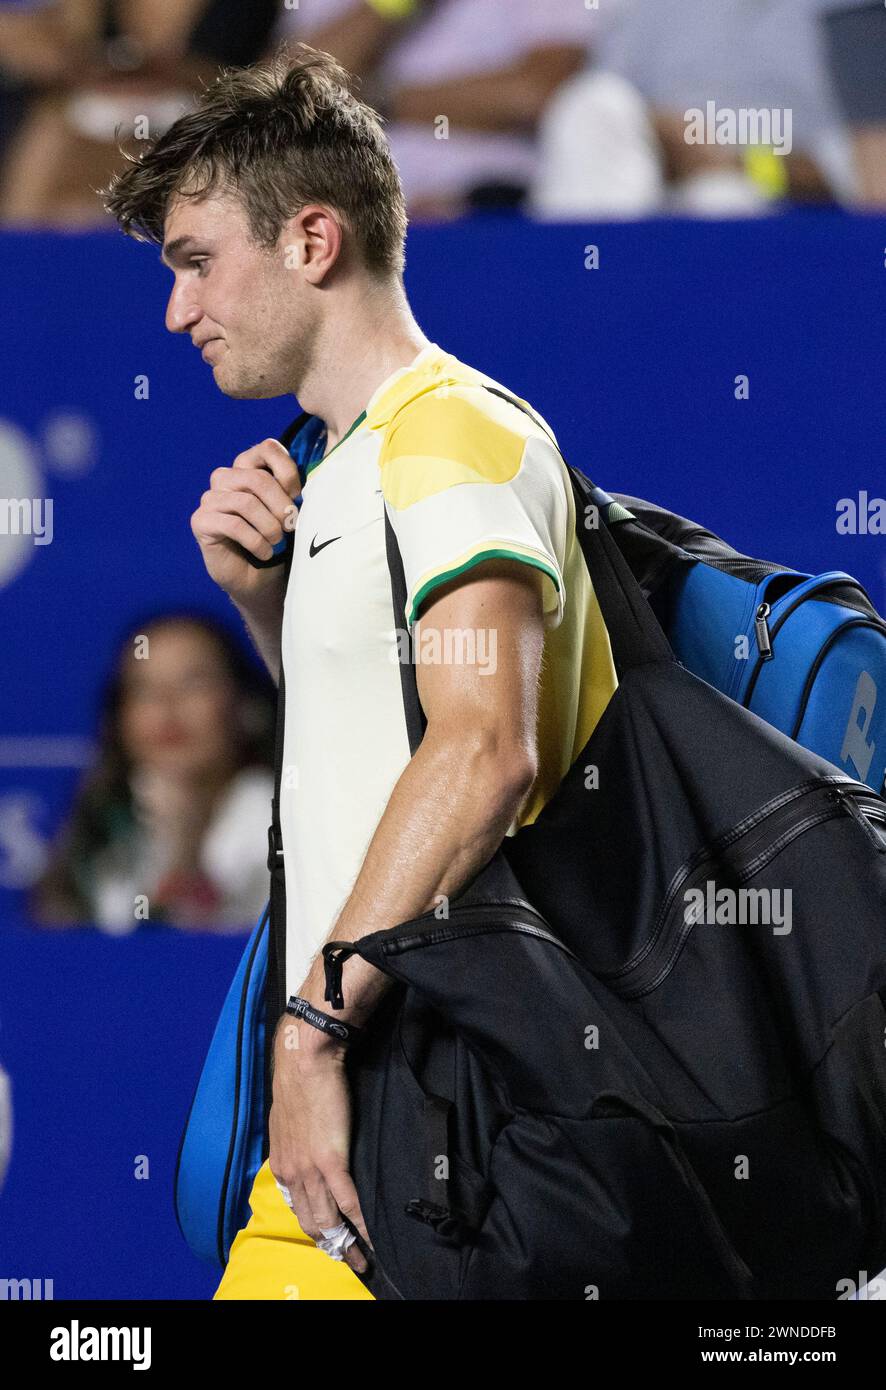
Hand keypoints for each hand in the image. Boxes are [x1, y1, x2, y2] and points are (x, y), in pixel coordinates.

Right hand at [190, 439, 300, 604]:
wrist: (257, 579)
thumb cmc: (274, 542)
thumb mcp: (288, 512)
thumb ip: (291, 492)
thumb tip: (303, 487)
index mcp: (247, 468)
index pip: (267, 448)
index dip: (288, 471)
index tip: (298, 496)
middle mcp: (225, 478)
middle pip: (257, 479)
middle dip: (281, 505)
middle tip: (291, 526)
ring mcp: (210, 499)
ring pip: (246, 503)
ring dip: (269, 527)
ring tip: (277, 542)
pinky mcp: (201, 521)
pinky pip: (234, 525)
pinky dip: (256, 542)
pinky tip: (264, 553)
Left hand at [268, 1023, 371, 1276]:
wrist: (305, 1060)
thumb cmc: (301, 1082)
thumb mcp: (288, 1120)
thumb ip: (296, 1143)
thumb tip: (307, 1151)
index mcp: (283, 1164)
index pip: (298, 1208)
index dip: (315, 1229)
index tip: (330, 1241)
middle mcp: (292, 1173)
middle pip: (312, 1222)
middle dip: (331, 1246)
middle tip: (351, 1260)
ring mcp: (311, 1170)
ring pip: (329, 1220)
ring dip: (348, 1244)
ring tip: (363, 1259)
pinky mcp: (332, 1161)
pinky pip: (348, 1202)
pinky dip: (361, 1224)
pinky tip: (372, 1237)